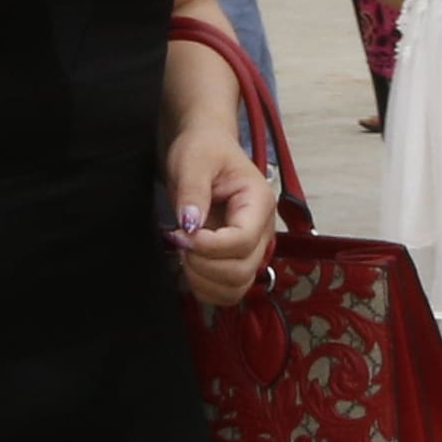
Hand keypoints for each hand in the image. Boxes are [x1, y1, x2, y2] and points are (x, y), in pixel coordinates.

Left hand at [165, 124, 277, 307]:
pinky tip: (189, 265)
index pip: (243, 241)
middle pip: (242, 270)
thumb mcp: (193, 161)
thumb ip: (192, 191)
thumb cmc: (202, 150)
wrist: (204, 151)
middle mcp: (262, 230)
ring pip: (237, 287)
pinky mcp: (238, 259)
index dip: (209, 246)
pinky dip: (204, 288)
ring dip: (203, 280)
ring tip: (183, 253)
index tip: (181, 232)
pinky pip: (227, 291)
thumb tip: (190, 225)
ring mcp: (252, 248)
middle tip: (179, 240)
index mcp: (258, 202)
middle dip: (203, 264)